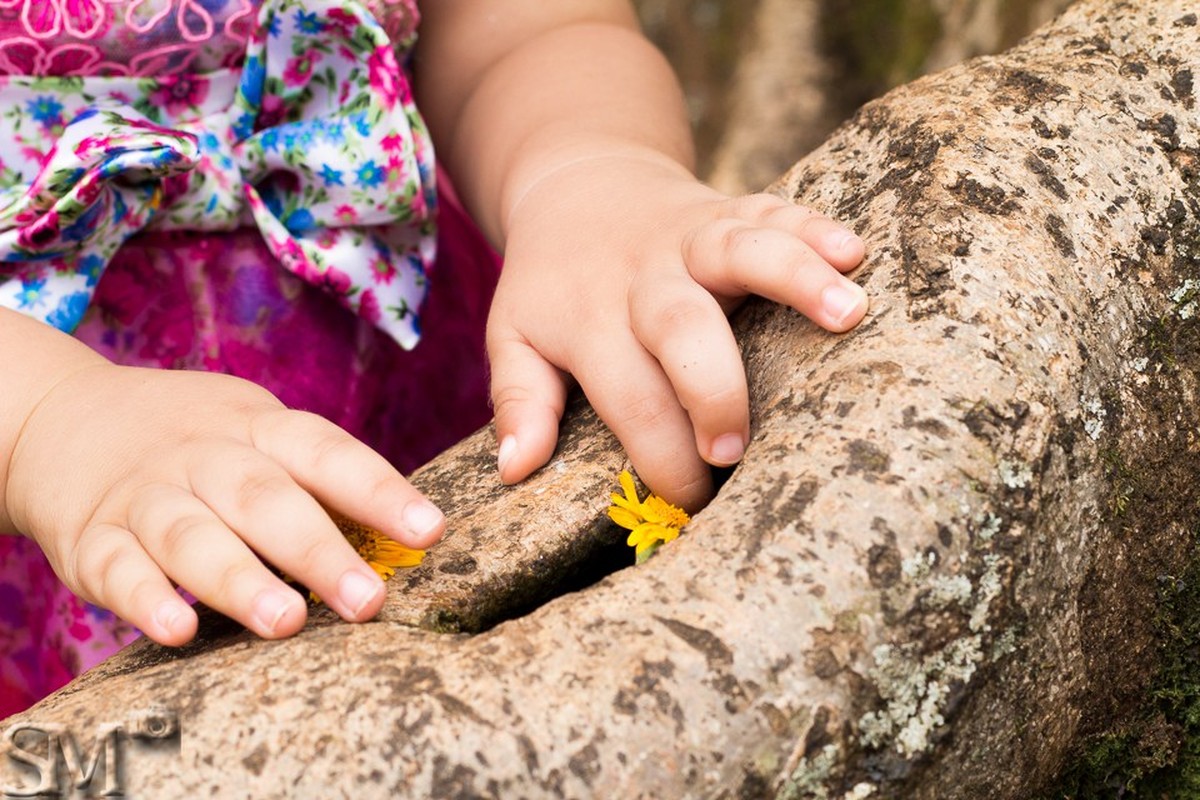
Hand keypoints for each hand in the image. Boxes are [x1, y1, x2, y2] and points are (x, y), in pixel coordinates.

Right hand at [5, 364, 445, 644]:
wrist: (64, 417)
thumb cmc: (199, 441)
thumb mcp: (257, 433)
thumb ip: (320, 481)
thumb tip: (411, 535)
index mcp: (258, 428)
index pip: (327, 453)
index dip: (379, 490)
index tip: (429, 530)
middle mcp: (203, 457)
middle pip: (264, 498)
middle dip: (318, 550)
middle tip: (368, 601)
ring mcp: (145, 497)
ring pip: (192, 536)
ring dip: (240, 579)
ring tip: (284, 621)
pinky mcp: (93, 539)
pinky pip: (119, 570)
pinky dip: (146, 600)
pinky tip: (178, 630)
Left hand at [487, 154, 866, 510]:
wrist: (577, 183)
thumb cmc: (551, 282)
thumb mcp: (513, 335)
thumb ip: (518, 400)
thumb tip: (513, 470)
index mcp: (589, 320)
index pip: (628, 400)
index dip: (661, 458)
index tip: (690, 504)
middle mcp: (642, 277)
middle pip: (680, 328)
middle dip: (711, 390)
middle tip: (735, 448)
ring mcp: (688, 236)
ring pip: (740, 251)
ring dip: (795, 278)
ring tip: (848, 314)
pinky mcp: (727, 207)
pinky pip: (773, 210)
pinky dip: (812, 225)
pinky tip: (854, 250)